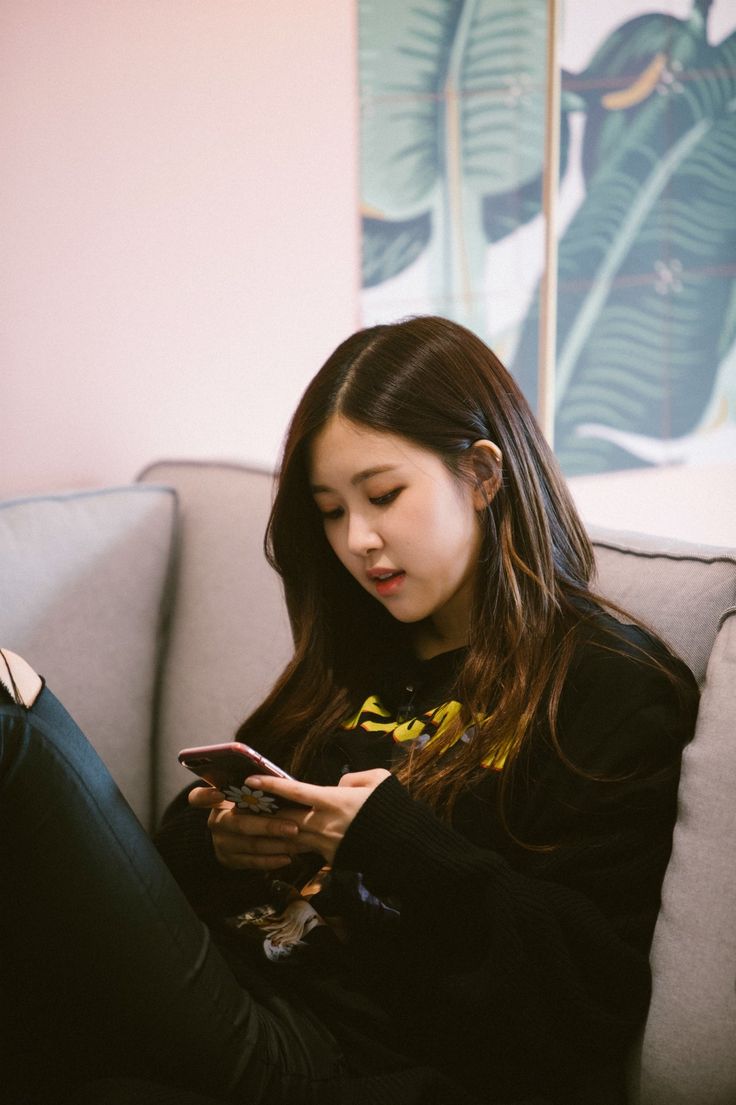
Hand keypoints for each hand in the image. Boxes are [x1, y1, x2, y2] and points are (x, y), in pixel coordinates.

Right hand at [188, 784, 301, 870]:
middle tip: (293, 827)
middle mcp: (215, 823)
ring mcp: (221, 844)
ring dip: (277, 844)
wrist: (229, 835)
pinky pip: (253, 862)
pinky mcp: (230, 861)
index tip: (219, 792)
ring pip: (250, 845)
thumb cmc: (244, 807)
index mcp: (215, 802)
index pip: (199, 797)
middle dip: (269, 826)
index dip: (207, 795)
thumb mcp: (240, 795)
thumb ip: (250, 789)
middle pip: (239, 824)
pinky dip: (272, 860)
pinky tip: (289, 857)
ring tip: (298, 841)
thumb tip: (279, 782)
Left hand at [241, 769, 390, 865]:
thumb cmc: (390, 809)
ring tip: (248, 826)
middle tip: (239, 806)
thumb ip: (353, 778)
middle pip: (284, 818)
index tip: (250, 779)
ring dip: (269, 832)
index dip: (271, 785)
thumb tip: (338, 785)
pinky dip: (289, 846)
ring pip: (289, 837)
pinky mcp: (329, 859)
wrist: (403, 846)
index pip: (295, 791)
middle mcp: (324, 823)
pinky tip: (275, 843)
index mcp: (333, 801)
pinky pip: (304, 850)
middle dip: (261, 813)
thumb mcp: (376, 780)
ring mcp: (325, 844)